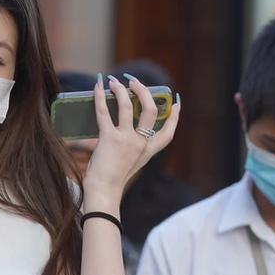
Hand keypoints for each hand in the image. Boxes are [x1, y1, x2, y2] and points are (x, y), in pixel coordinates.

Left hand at [82, 75, 180, 208]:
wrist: (102, 193)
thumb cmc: (111, 180)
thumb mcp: (129, 163)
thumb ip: (131, 147)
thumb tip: (120, 125)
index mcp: (148, 151)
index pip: (168, 132)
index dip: (175, 116)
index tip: (176, 103)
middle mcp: (141, 143)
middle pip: (150, 110)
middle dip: (143, 91)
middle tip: (134, 82)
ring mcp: (126, 140)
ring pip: (127, 105)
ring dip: (120, 89)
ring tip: (114, 82)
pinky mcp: (110, 138)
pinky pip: (104, 111)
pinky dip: (100, 97)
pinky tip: (98, 87)